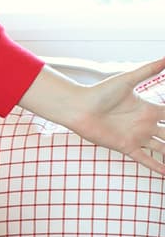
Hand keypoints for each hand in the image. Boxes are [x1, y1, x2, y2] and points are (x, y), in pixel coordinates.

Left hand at [20, 56, 164, 175]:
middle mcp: (146, 124)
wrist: (80, 108)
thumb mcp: (128, 80)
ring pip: (163, 148)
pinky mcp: (127, 147)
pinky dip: (157, 167)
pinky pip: (145, 159)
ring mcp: (138, 137)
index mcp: (148, 108)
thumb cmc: (101, 92)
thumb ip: (149, 70)